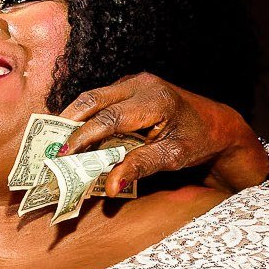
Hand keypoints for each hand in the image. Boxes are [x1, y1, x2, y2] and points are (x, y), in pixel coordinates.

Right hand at [58, 74, 265, 196]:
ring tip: (57, 142)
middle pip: (92, 99)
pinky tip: (75, 134)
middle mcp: (142, 84)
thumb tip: (110, 186)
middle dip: (67, 123)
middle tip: (50, 147)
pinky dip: (85, 116)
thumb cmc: (197, 141)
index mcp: (154, 100)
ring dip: (73, 118)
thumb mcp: (171, 157)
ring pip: (92, 97)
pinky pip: (100, 99)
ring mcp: (135, 82)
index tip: (62, 156)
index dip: (81, 137)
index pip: (108, 118)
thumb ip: (139, 167)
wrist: (218, 124)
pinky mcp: (130, 87)